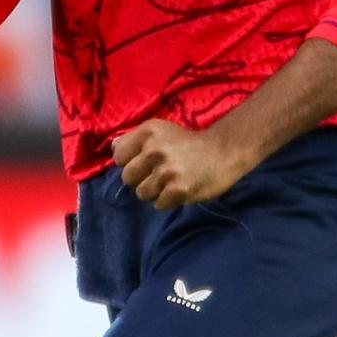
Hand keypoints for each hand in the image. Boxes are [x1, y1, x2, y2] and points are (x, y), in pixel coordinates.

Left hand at [112, 119, 252, 210]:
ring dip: (155, 191)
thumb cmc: (189, 143)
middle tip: (160, 174)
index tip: (146, 162)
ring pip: (142, 193)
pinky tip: (179, 189)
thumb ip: (136, 140)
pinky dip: (168, 200)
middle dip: (141, 179)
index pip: (119, 156)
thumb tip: (112, 147)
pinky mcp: (178, 190)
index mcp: (148, 132)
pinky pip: (158, 204)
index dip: (130, 162)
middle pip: (127, 178)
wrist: (224, 152)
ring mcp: (166, 171)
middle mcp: (154, 150)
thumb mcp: (162, 132)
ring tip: (171, 181)